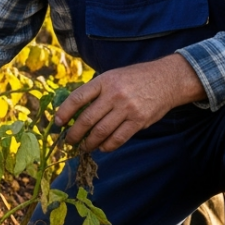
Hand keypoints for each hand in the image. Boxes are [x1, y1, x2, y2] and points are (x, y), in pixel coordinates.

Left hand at [53, 54, 205, 152]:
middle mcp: (114, 94)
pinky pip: (118, 138)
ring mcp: (127, 108)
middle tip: (69, 141)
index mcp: (104, 81)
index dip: (65, 112)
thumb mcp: (113, 76)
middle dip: (75, 134)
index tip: (58, 123)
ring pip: (101, 132)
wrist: (166, 79)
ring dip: (89, 143)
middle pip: (87, 119)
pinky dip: (107, 146)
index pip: (78, 98)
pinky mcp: (138, 121)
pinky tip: (102, 148)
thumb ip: (96, 91)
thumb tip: (75, 110)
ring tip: (84, 147)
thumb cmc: (135, 78)